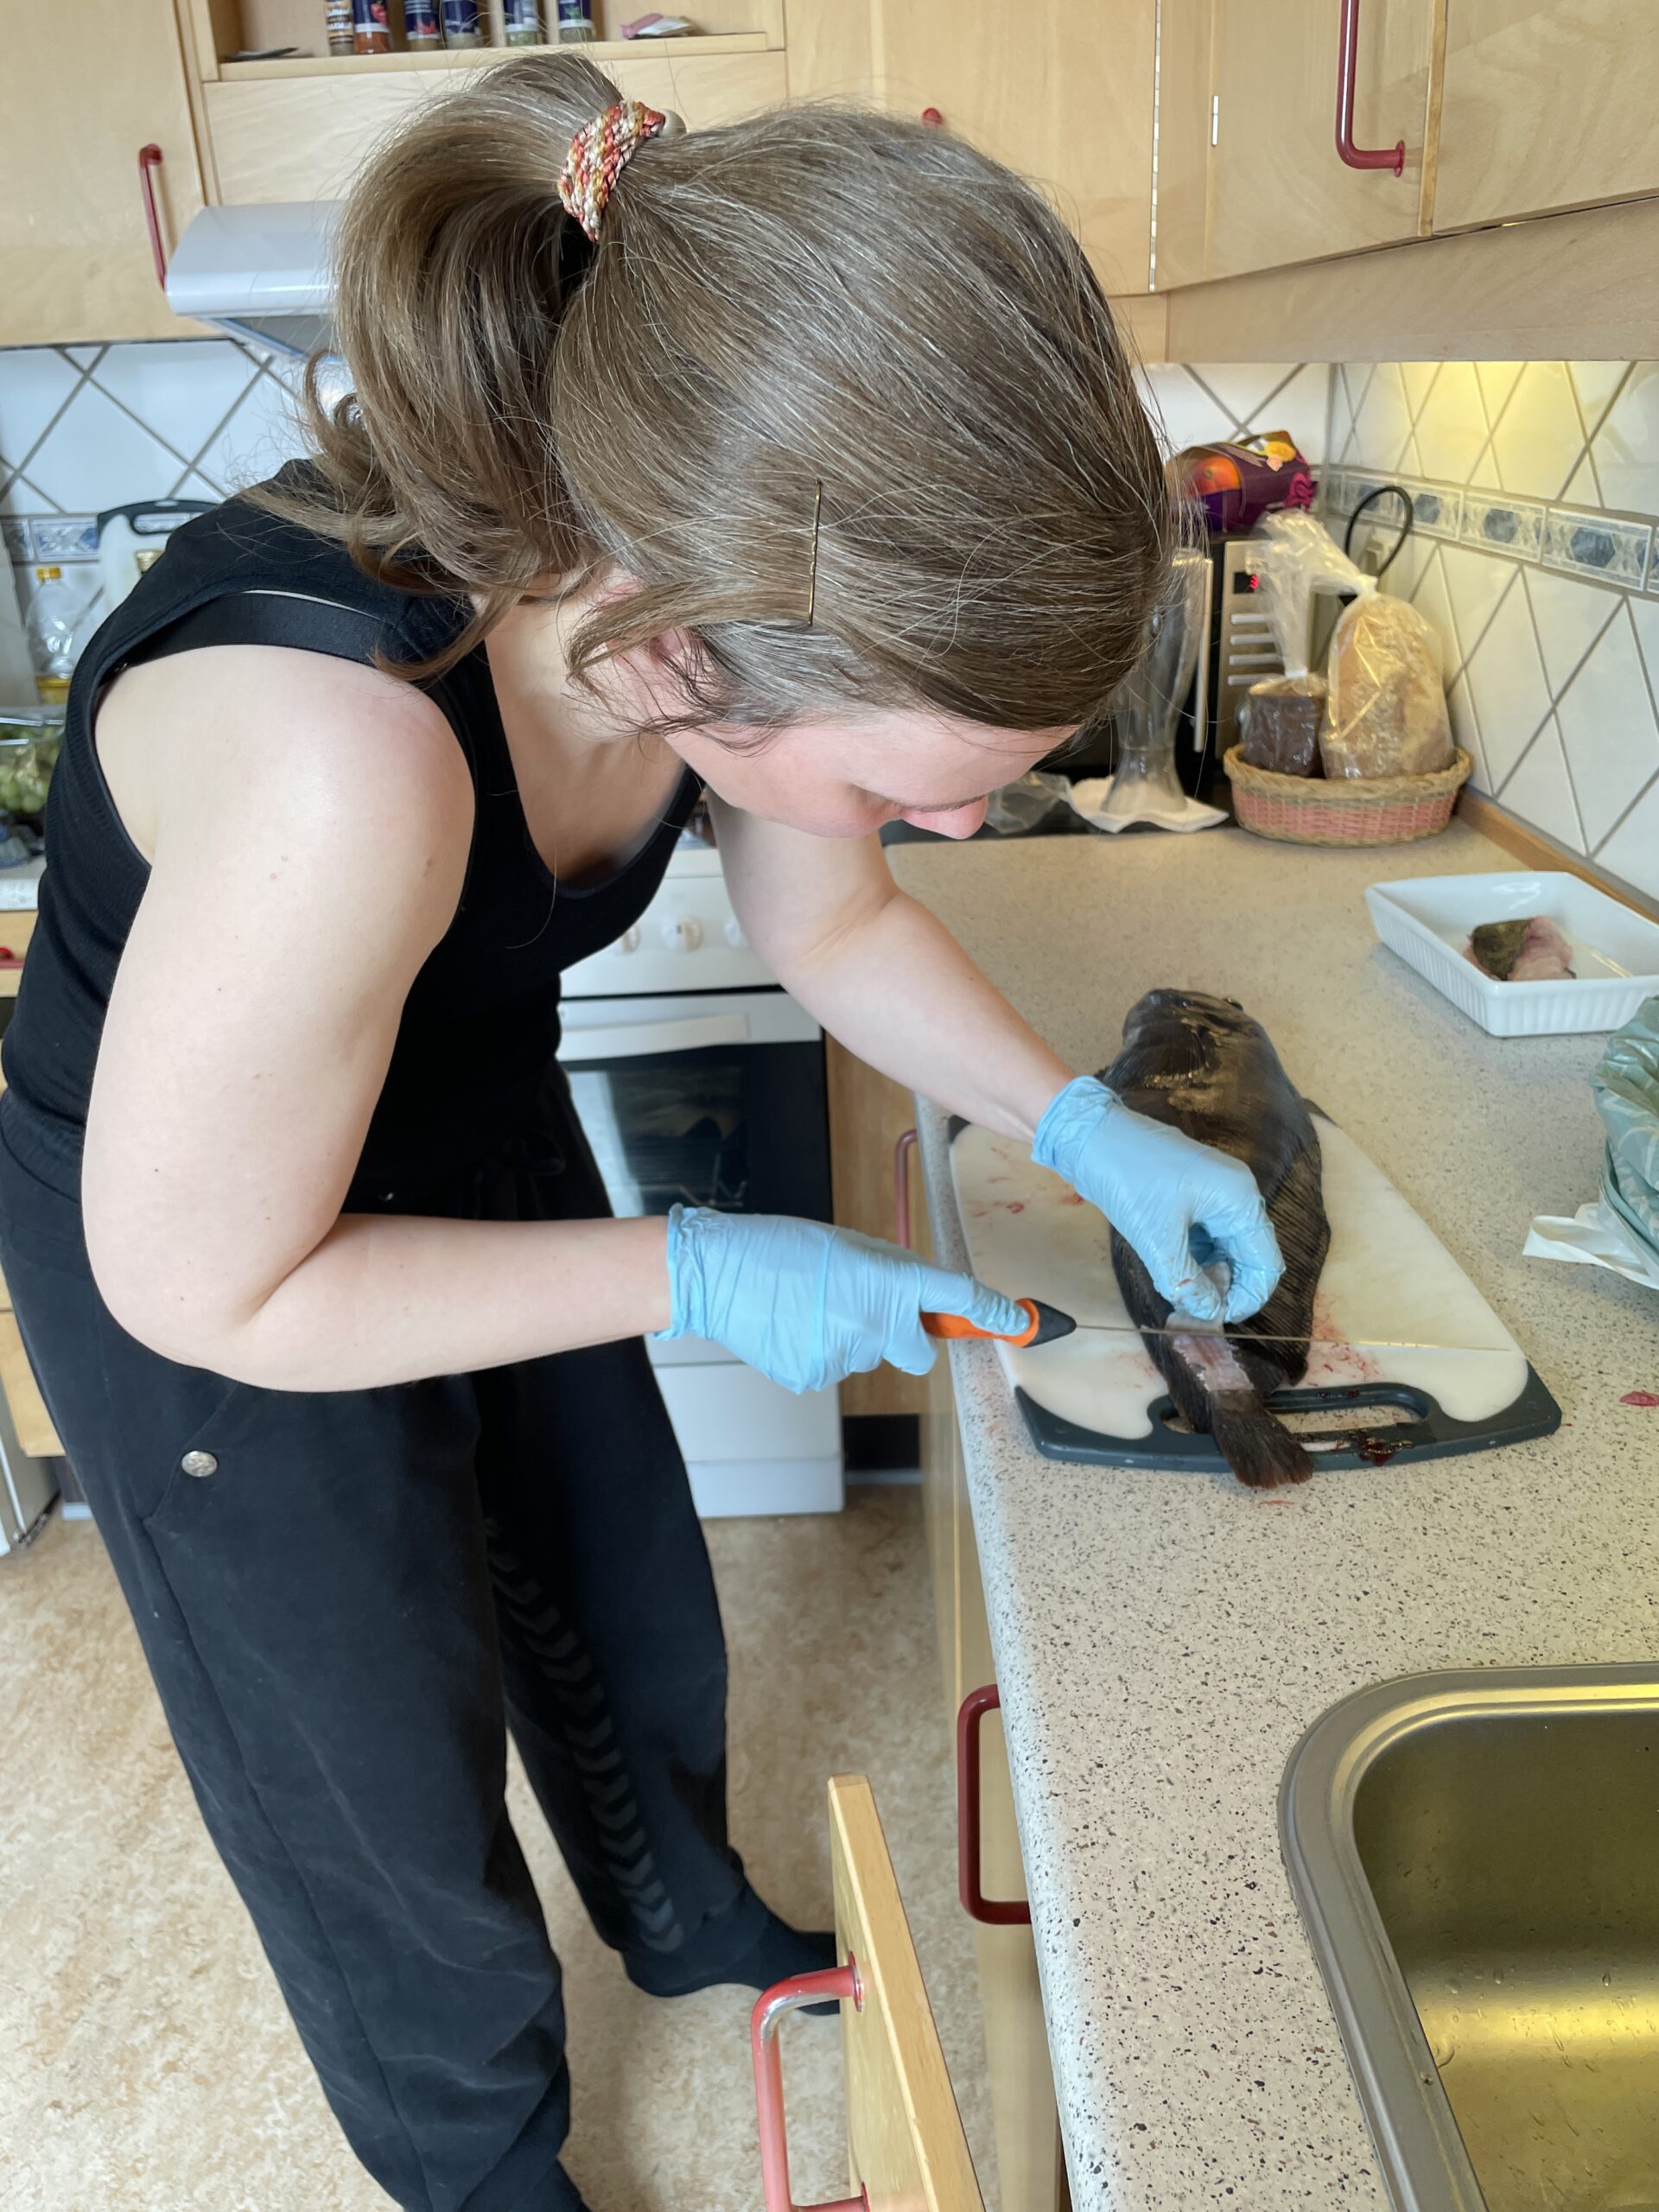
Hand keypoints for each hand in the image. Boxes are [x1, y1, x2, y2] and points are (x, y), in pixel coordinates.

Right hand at [661, 1207, 1027, 1393]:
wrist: (720, 1274)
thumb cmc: (782, 1248)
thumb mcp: (851, 1246)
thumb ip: (892, 1274)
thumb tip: (919, 1298)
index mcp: (892, 1281)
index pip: (960, 1302)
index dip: (995, 1316)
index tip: (1021, 1324)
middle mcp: (878, 1324)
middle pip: (915, 1349)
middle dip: (901, 1335)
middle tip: (860, 1306)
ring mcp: (846, 1356)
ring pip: (868, 1355)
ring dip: (850, 1336)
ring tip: (808, 1306)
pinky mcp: (815, 1377)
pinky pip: (834, 1367)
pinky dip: (819, 1350)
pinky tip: (792, 1326)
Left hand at [1032, 1076, 1281, 1322]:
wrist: (1091, 1135)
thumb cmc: (1127, 1176)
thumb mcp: (1156, 1238)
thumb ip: (1186, 1281)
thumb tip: (1208, 1313)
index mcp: (1239, 1199)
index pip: (1265, 1262)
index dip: (1249, 1297)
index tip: (1220, 1318)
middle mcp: (1235, 1195)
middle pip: (1248, 1257)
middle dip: (1227, 1289)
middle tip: (1196, 1314)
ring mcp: (1214, 1195)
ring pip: (1225, 1250)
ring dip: (1208, 1277)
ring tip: (1182, 1298)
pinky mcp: (1192, 1197)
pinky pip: (1205, 1238)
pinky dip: (1194, 1260)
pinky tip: (1174, 1276)